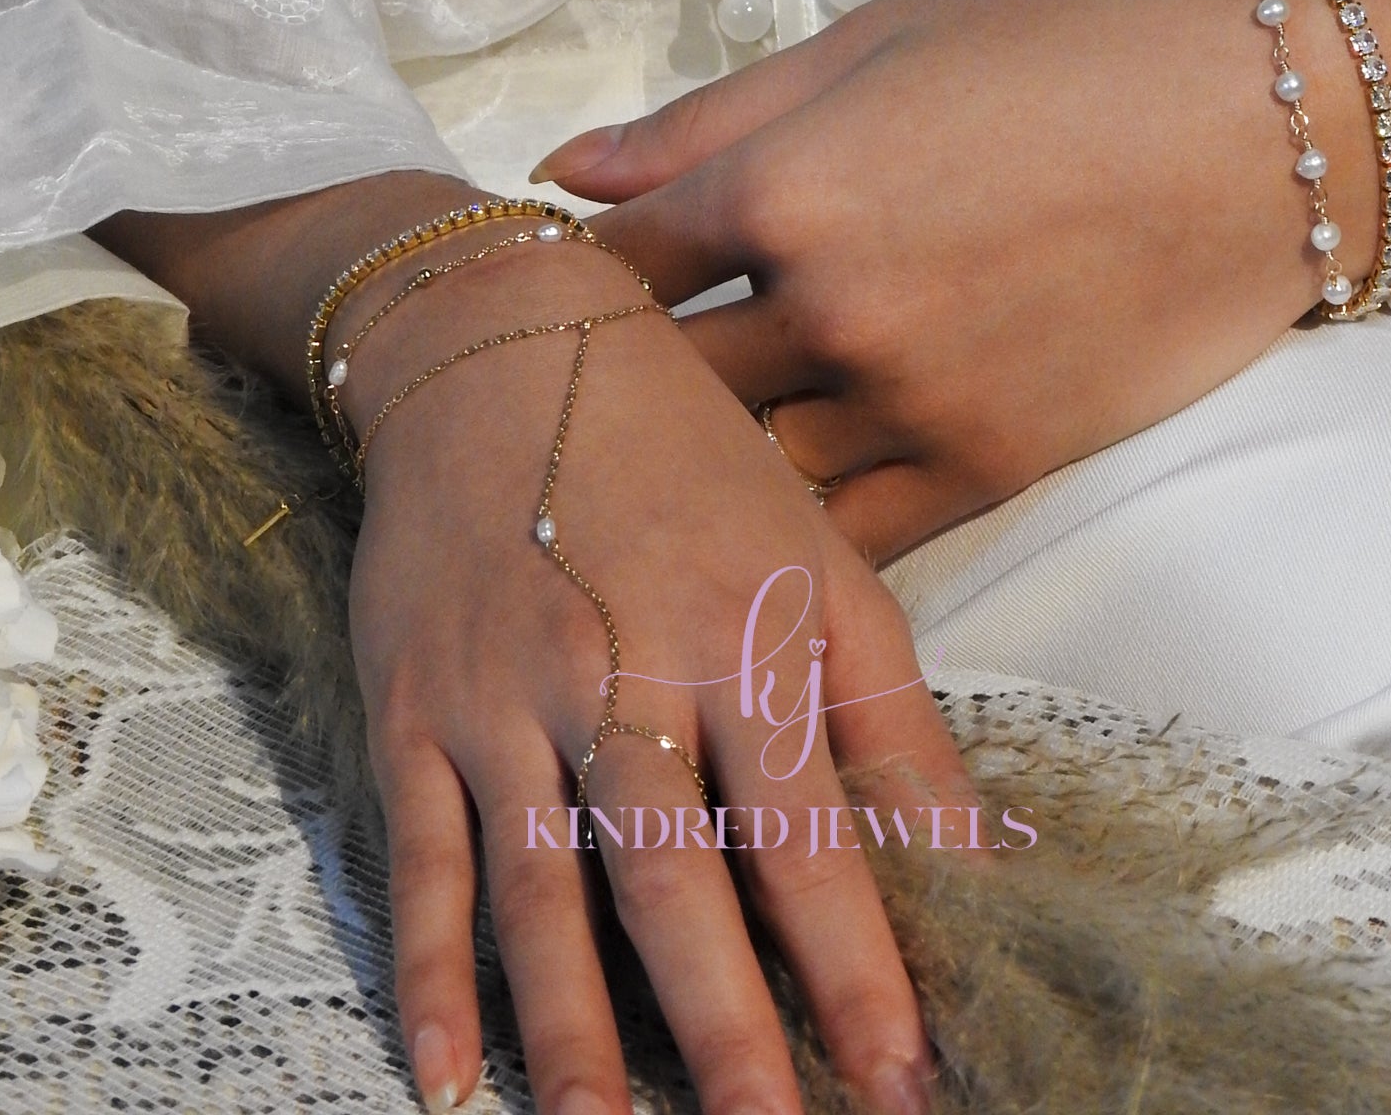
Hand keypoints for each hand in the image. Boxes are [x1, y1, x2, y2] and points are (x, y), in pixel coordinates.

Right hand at [343, 237, 967, 1114]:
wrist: (506, 351)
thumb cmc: (688, 461)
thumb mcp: (816, 556)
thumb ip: (888, 711)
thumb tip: (974, 857)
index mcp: (742, 633)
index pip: (810, 834)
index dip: (861, 971)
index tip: (907, 1089)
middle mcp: (623, 670)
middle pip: (676, 881)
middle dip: (729, 1035)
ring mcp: (508, 694)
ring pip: (544, 890)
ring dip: (576, 1034)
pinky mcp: (416, 706)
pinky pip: (422, 855)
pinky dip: (426, 971)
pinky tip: (449, 1075)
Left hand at [536, 0, 1390, 562]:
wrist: (1265, 138)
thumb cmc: (1063, 59)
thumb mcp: (872, 43)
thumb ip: (706, 119)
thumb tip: (562, 171)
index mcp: (784, 187)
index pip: (612, 268)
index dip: (567, 284)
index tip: (561, 293)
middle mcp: (828, 314)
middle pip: (658, 385)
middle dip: (617, 384)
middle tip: (597, 383)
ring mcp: (910, 406)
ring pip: (741, 476)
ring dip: (698, 466)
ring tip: (680, 448)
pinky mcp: (988, 471)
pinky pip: (846, 539)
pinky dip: (794, 530)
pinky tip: (770, 511)